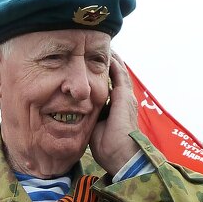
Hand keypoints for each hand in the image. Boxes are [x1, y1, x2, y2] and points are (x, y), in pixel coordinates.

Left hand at [89, 52, 140, 175]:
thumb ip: (90, 117)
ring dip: (111, 59)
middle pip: (116, 75)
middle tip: (97, 49)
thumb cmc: (108, 148)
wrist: (121, 155)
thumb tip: (76, 113)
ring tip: (103, 46)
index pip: (110, 85)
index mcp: (117, 107)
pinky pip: (119, 73)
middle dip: (107, 62)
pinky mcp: (124, 96)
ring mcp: (126, 96)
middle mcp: (124, 99)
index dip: (101, 75)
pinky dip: (114, 62)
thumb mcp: (95, 127)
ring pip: (119, 71)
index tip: (91, 65)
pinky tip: (107, 52)